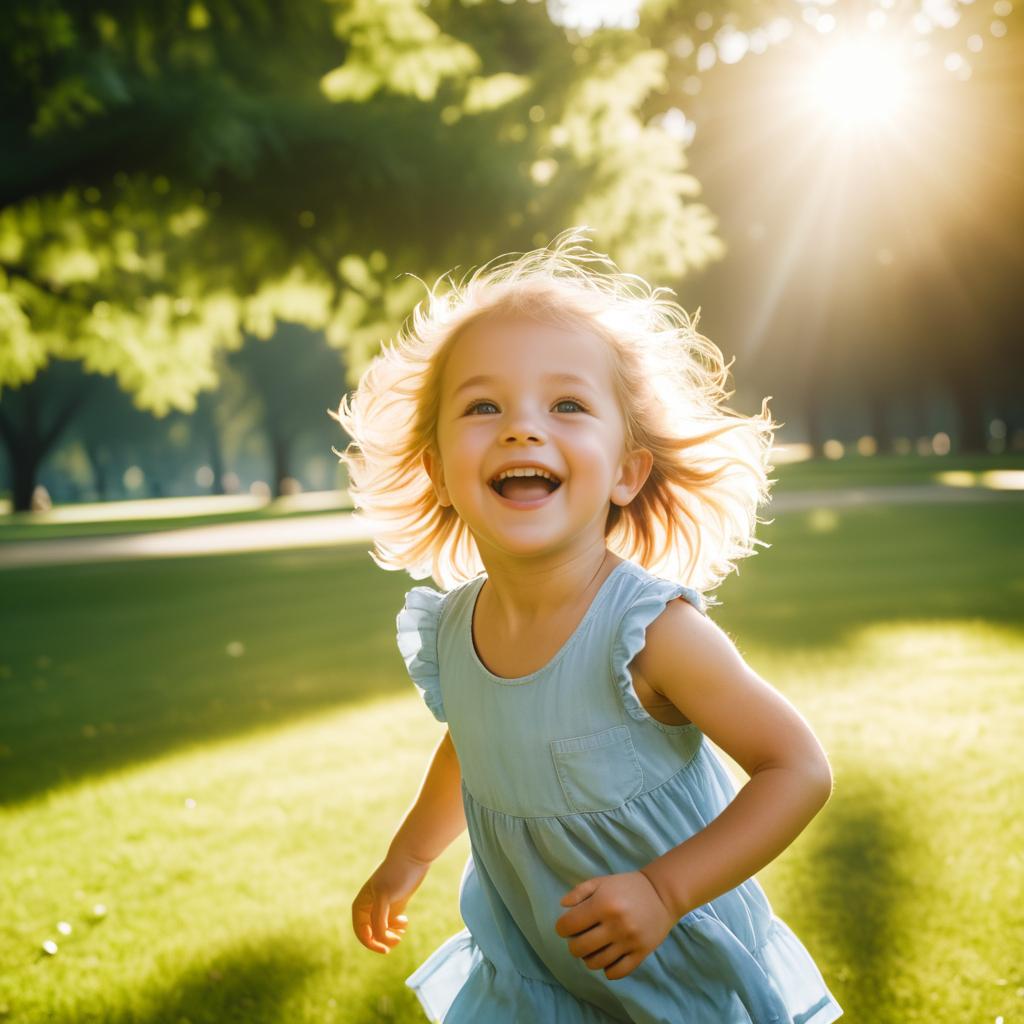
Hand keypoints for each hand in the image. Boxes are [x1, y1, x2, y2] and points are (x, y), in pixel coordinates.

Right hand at [351, 850, 430, 953]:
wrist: (413, 857)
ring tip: (402, 928)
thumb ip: (379, 918)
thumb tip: (377, 938)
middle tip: (397, 939)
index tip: (385, 950)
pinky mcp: (395, 905)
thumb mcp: (385, 896)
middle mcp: (369, 907)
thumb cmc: (396, 873)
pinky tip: (405, 921)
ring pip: (384, 931)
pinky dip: (398, 928)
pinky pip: (393, 925)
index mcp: (361, 905)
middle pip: (373, 934)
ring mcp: (383, 907)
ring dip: (392, 935)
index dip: (371, 944)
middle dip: (384, 940)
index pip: (361, 932)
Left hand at [554, 871, 676, 980]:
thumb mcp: (602, 882)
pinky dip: (607, 969)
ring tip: (593, 947)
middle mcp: (615, 925)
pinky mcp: (641, 954)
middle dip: (573, 945)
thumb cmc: (627, 886)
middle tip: (579, 938)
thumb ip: (579, 892)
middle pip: (579, 948)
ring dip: (588, 958)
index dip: (562, 927)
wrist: (662, 894)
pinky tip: (608, 957)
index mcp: (603, 904)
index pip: (568, 926)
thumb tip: (562, 906)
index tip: (566, 926)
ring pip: (595, 963)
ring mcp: (629, 942)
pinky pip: (616, 973)